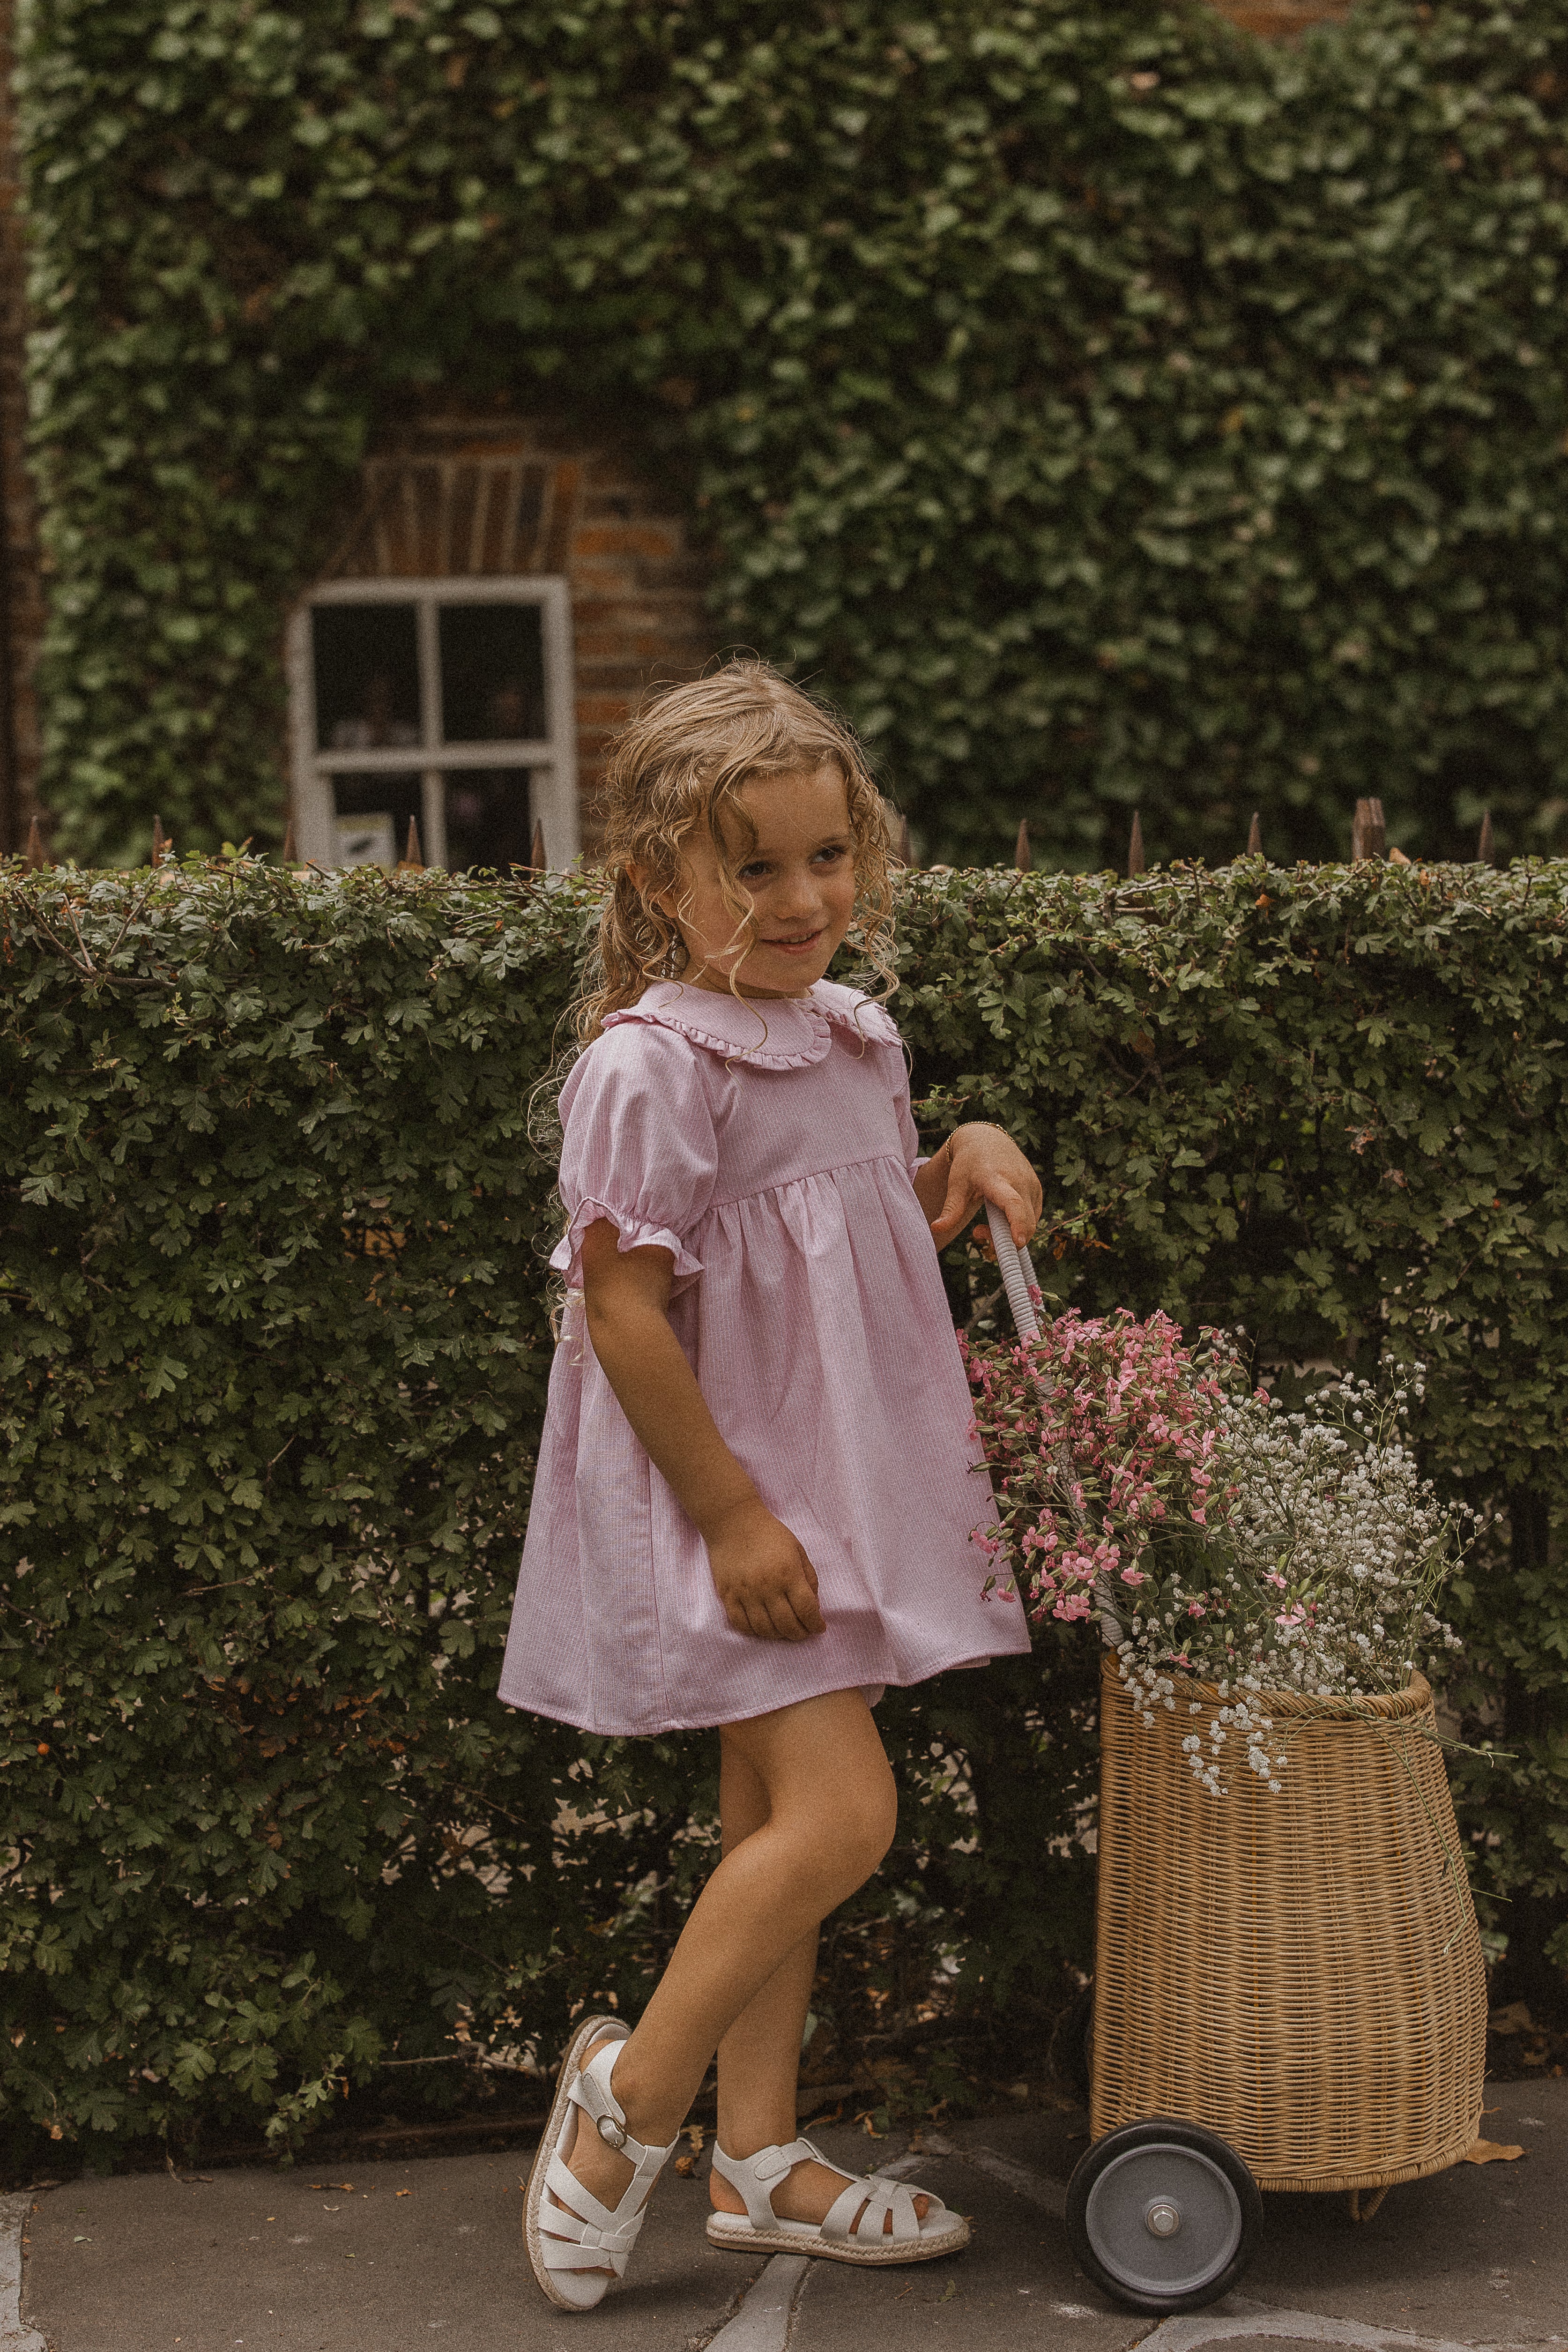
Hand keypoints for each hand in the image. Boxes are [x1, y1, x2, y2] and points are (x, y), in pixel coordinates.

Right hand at [705, 1499, 824, 1642]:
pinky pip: (740, 1624)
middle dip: (800, 1634)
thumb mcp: (798, 1550)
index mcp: (788, 1574)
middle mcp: (767, 1587)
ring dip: (778, 1636)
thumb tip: (813, 1604)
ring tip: (784, 1631)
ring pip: (764, 1629)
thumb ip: (809, 1577)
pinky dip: (753, 1632)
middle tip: (804, 1632)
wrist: (734, 1521)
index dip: (816, 1624)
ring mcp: (745, 1593)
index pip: (807, 1610)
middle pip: (787, 1624)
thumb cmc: (770, 1534)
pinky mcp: (727, 1595)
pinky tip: (762, 1627)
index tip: (819, 1628)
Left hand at [922, 1122, 1042, 1249]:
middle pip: (1025, 1220)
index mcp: (997, 1178)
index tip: (1018, 1242)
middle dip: (1005, 1239)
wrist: (987, 1140)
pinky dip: (1017, 1226)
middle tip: (977, 1233)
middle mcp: (1020, 1181)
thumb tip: (936, 1229)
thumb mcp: (956, 1184)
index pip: (1012, 1202)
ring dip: (1009, 1233)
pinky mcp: (1037, 1191)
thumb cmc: (969, 1163)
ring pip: (1030, 1223)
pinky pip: (1032, 1218)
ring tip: (984, 1225)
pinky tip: (998, 1218)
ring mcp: (1032, 1186)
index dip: (1017, 1223)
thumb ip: (951, 1209)